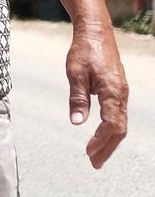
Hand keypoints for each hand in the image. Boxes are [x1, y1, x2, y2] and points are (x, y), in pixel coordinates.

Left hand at [65, 21, 127, 168]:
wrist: (96, 33)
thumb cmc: (84, 51)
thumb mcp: (75, 73)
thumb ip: (78, 98)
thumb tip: (77, 122)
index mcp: (113, 92)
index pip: (111, 124)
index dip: (100, 141)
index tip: (88, 152)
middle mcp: (121, 95)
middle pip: (119, 129)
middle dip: (107, 148)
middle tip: (95, 164)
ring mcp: (121, 93)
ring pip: (120, 123)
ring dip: (109, 141)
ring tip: (96, 155)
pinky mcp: (117, 90)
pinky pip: (118, 115)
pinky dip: (111, 130)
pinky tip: (101, 136)